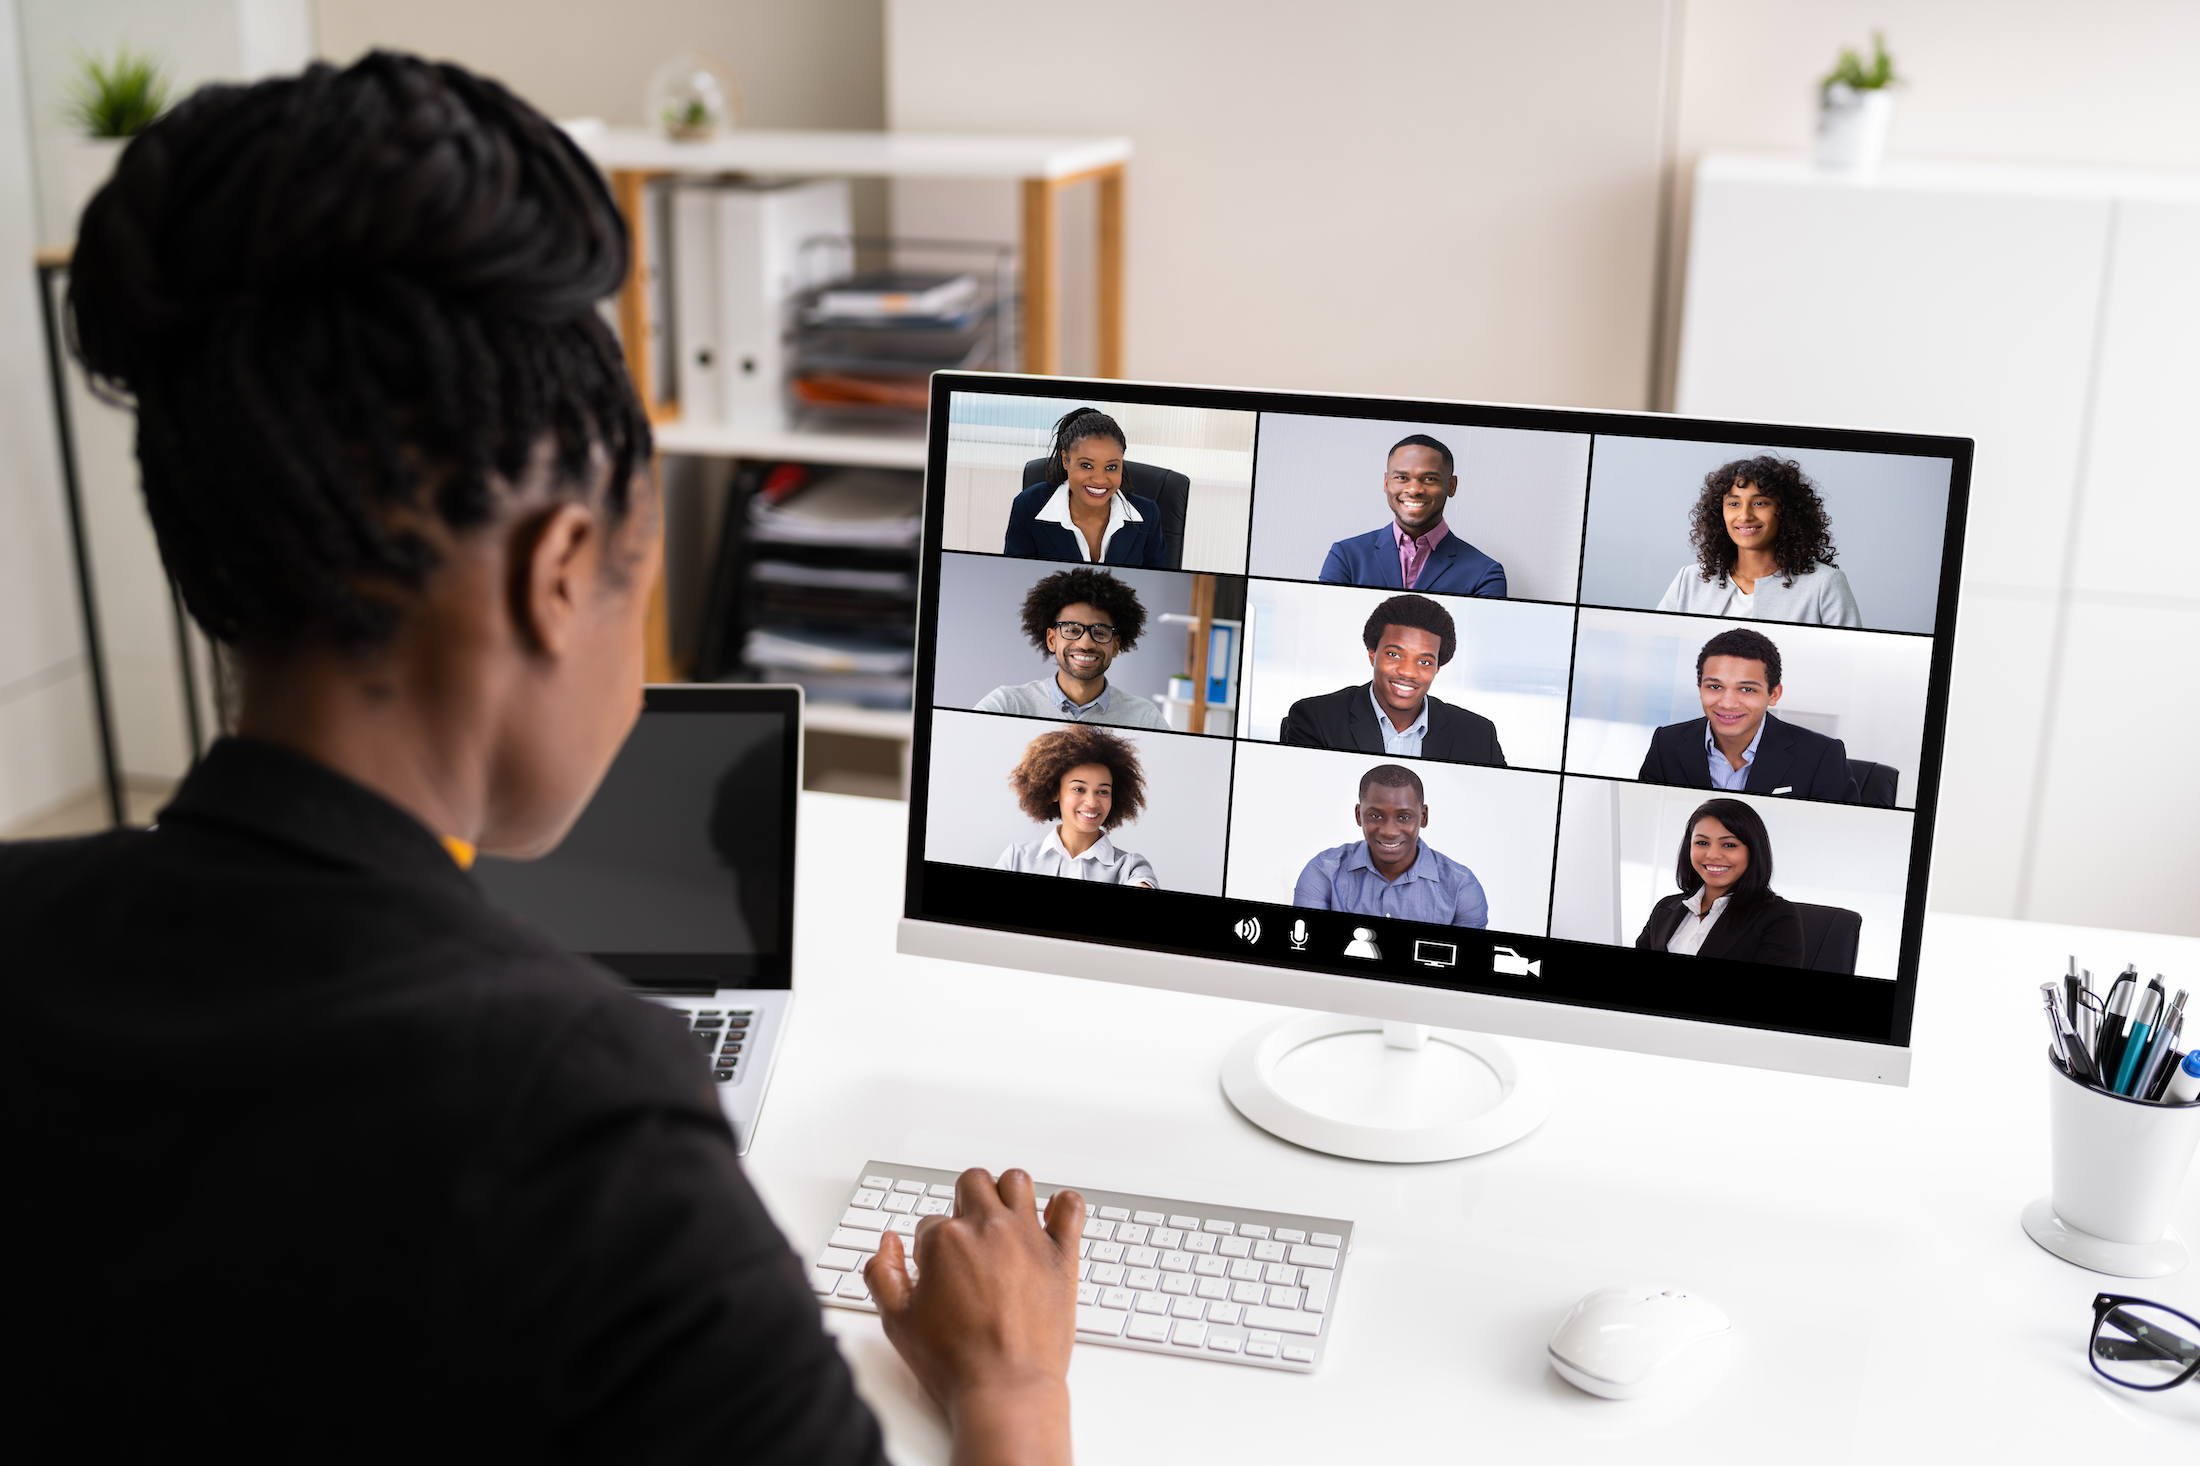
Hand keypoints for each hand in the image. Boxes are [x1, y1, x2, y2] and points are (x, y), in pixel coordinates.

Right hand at [865, 1168, 1083, 1465]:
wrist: (1005, 1390)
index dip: (929, 1248)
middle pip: (972, 1183)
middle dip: (964, 1203)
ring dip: (1007, 1193)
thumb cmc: (955, 1362)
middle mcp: (988, 1228)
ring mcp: (1028, 1238)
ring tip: (1002, 1219)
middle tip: (966, 1236)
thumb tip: (887, 1244)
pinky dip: (1063, 1206)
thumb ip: (882, 1274)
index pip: (930, 1222)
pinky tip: (1051, 1219)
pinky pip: (1071, 1207)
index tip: (937, 1271)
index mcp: (946, 1240)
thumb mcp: (897, 1322)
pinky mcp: (1061, 1255)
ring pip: (1017, 1180)